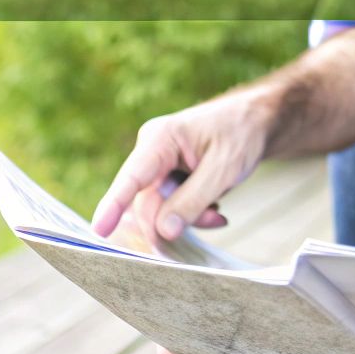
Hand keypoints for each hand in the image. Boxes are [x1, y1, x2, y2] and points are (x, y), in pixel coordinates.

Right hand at [90, 87, 273, 240]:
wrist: (256, 121)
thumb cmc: (241, 134)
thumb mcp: (223, 169)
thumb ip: (193, 201)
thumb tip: (162, 232)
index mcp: (159, 139)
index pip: (132, 178)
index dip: (114, 206)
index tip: (98, 231)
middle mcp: (151, 152)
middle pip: (148, 202)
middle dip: (177, 220)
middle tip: (215, 218)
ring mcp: (158, 166)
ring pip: (161, 210)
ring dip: (191, 218)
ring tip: (219, 212)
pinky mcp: (168, 179)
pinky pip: (171, 208)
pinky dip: (193, 214)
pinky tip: (215, 209)